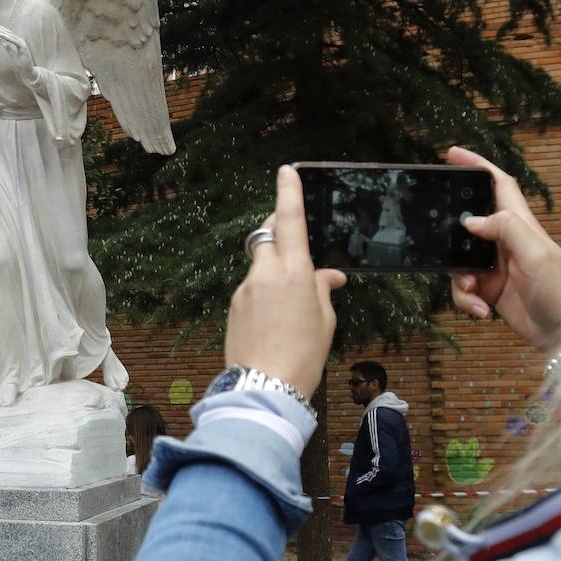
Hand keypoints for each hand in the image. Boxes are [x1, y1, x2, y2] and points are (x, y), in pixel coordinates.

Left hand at [0, 23, 36, 83]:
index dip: (2, 30)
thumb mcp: (14, 57)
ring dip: (2, 32)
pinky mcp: (22, 46)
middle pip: (9, 33)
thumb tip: (3, 44)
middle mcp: (20, 41)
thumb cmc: (22, 64)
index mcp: (18, 42)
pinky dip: (6, 37)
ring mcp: (22, 43)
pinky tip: (0, 34)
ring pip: (10, 35)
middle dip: (0, 29)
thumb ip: (9, 50)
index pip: (9, 35)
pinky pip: (13, 40)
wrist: (29, 70)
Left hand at [225, 166, 346, 396]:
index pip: (289, 219)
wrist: (266, 388)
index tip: (286, 171)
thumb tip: (327, 276)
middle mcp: (264, 274)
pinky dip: (264, 292)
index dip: (288, 192)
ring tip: (292, 300)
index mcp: (293, 272)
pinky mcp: (233, 307)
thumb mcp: (325, 321)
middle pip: (267, 235)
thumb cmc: (303, 357)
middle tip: (297, 241)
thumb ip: (322, 289)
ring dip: (274, 268)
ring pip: (259, 264)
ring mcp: (244, 290)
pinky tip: (275, 318)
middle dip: (280, 231)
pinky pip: (251, 288)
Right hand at [446, 146, 560, 351]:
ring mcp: (497, 267)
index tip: (453, 154)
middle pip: (469, 224)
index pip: (498, 185)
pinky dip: (465, 300)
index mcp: (520, 225)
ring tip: (473, 292)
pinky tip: (481, 311)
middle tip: (433, 234)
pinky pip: (464, 290)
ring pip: (460, 261)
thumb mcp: (536, 254)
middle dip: (451, 230)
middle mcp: (506, 242)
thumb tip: (472, 221)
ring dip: (458, 278)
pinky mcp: (491, 291)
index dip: (478, 166)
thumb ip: (506, 229)